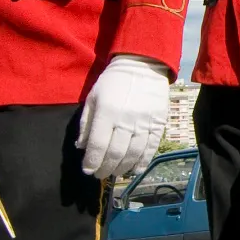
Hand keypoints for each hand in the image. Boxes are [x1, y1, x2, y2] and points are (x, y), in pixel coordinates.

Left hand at [76, 54, 170, 180]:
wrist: (142, 66)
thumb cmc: (113, 81)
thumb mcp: (93, 97)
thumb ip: (86, 123)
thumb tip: (81, 147)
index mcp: (107, 111)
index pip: (98, 144)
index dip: (92, 161)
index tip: (88, 169)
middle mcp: (125, 119)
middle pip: (115, 153)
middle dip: (105, 168)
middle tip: (100, 174)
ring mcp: (144, 123)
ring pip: (132, 154)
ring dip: (122, 168)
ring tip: (115, 173)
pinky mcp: (158, 124)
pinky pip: (150, 148)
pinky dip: (142, 162)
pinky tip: (135, 170)